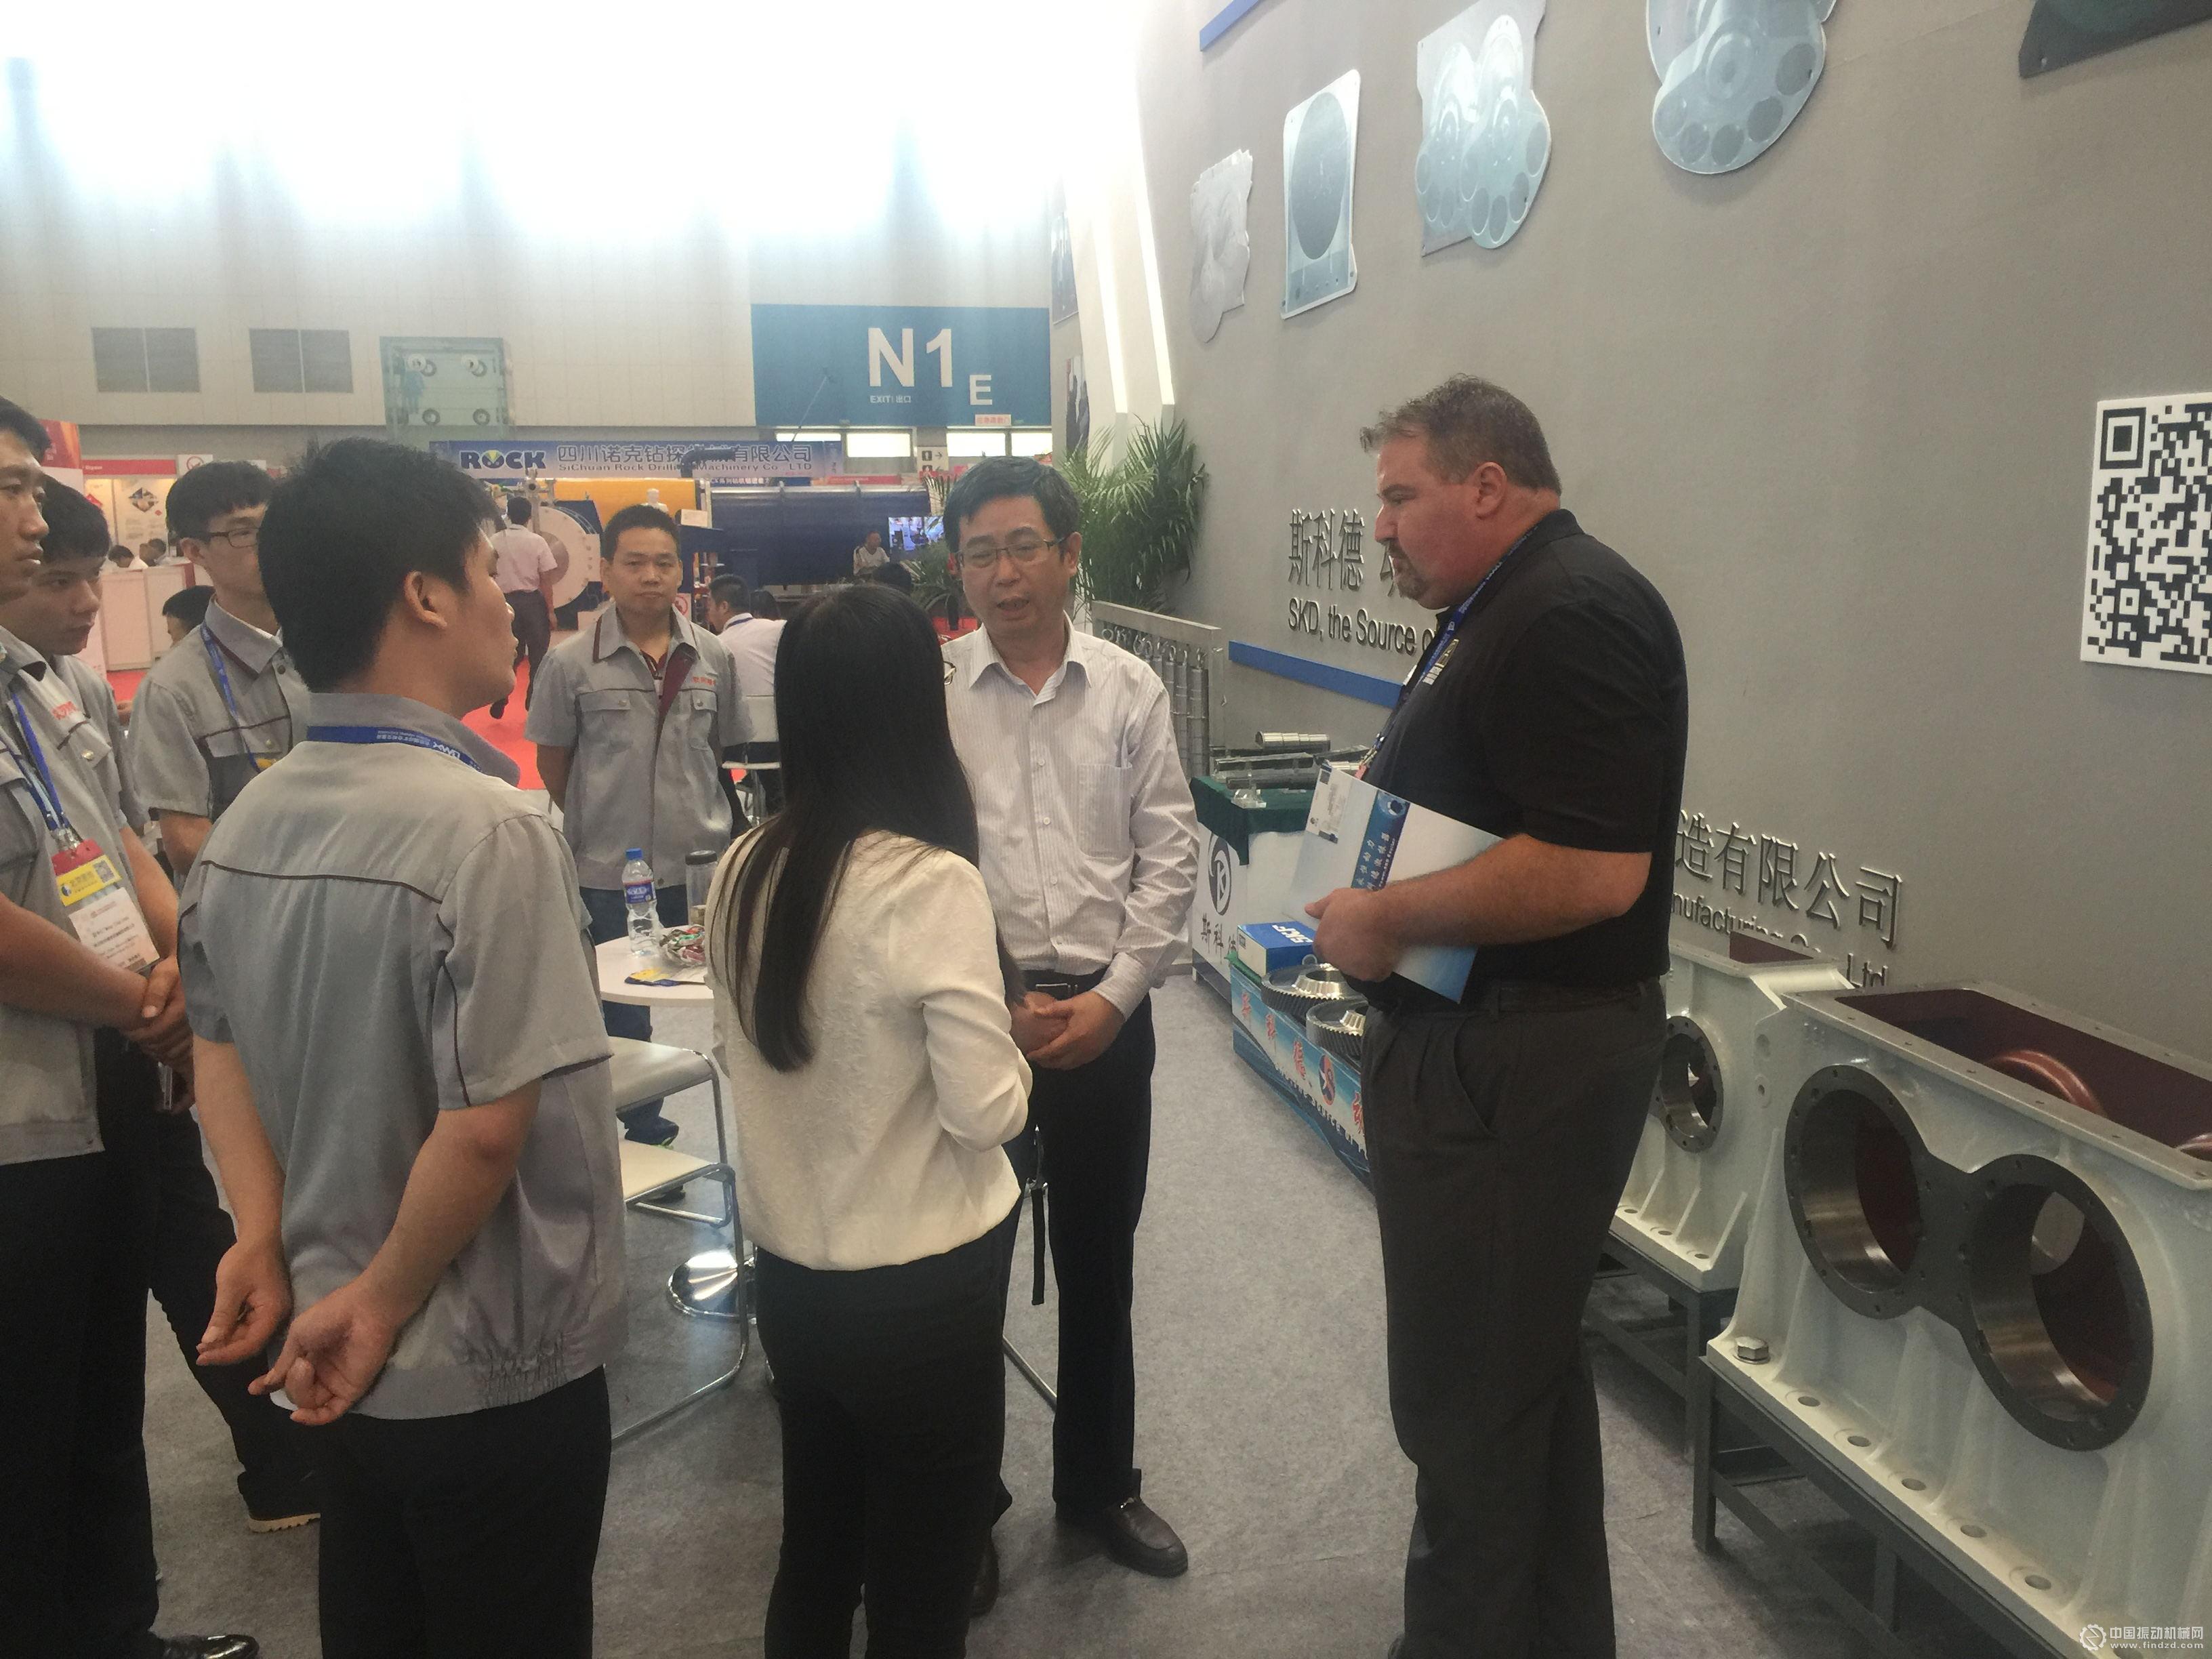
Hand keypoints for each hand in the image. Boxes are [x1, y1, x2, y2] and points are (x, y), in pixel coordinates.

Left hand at [124, 956, 191, 1067]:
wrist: (193, 970)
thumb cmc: (175, 971)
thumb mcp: (163, 976)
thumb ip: (156, 993)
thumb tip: (148, 1015)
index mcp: (183, 1010)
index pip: (157, 1032)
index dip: (138, 1035)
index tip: (125, 1029)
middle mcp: (193, 1022)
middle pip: (165, 1044)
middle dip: (146, 1043)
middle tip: (131, 1035)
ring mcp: (196, 1030)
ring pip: (174, 1051)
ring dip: (157, 1050)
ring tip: (143, 1041)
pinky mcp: (197, 1033)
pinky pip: (182, 1052)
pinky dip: (168, 1053)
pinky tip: (157, 1048)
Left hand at [198, 1238, 291, 1369]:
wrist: (259, 1236)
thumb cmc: (246, 1259)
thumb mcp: (230, 1287)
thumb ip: (222, 1317)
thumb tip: (209, 1344)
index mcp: (273, 1312)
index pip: (251, 1344)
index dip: (226, 1354)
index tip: (203, 1357)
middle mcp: (277, 1316)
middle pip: (251, 1343)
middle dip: (225, 1350)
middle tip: (200, 1354)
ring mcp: (271, 1311)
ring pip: (249, 1335)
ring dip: (227, 1341)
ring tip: (203, 1345)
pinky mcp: (265, 1306)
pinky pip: (249, 1325)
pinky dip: (232, 1330)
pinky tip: (216, 1332)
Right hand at [251, 1276, 404, 1425]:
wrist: (363, 1311)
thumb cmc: (329, 1316)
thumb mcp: (298, 1336)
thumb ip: (285, 1362)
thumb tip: (271, 1382)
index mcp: (307, 1355)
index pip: (286, 1376)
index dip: (270, 1384)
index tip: (254, 1389)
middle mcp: (321, 1371)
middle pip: (296, 1393)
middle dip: (291, 1382)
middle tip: (301, 1362)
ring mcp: (336, 1382)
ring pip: (309, 1403)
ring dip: (300, 1391)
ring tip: (306, 1367)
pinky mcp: (352, 1390)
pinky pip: (330, 1413)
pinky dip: (314, 1419)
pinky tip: (298, 1415)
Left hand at [1027, 991, 1125, 1071]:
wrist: (1116, 1005)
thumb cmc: (1092, 1003)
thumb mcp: (1071, 1004)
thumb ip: (1052, 1010)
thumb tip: (1035, 1013)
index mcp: (1073, 1037)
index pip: (1052, 1051)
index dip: (1039, 1055)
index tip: (1029, 1055)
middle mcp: (1081, 1049)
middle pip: (1059, 1062)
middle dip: (1046, 1062)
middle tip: (1036, 1058)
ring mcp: (1090, 1053)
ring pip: (1069, 1065)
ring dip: (1057, 1064)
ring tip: (1048, 1059)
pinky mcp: (1097, 1053)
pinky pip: (1079, 1063)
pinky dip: (1068, 1063)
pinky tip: (1064, 1057)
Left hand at [1305, 887, 1403, 981]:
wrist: (1385, 914)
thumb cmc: (1358, 905)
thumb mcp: (1336, 898)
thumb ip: (1320, 907)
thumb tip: (1307, 909)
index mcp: (1323, 944)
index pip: (1323, 949)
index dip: (1334, 941)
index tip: (1346, 933)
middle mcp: (1335, 961)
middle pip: (1340, 959)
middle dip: (1347, 951)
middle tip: (1361, 937)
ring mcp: (1354, 970)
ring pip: (1357, 968)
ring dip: (1362, 960)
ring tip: (1374, 943)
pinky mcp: (1372, 975)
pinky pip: (1374, 972)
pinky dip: (1379, 965)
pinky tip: (1384, 953)